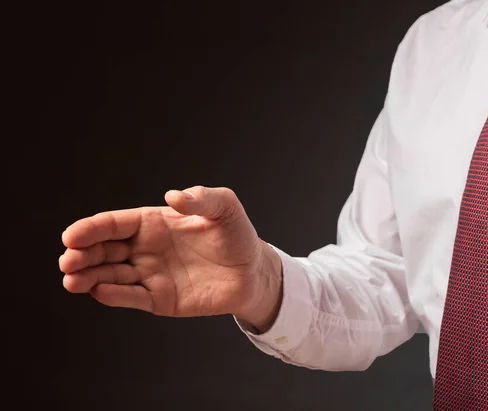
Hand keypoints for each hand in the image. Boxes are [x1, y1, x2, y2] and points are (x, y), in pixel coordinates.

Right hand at [59, 186, 282, 330]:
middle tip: (68, 260)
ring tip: (72, 280)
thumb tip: (174, 195)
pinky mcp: (159, 299)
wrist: (252, 271)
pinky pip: (131, 297)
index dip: (92, 228)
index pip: (115, 224)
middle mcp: (146, 248)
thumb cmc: (237, 235)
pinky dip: (113, 295)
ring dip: (89, 277)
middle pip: (104, 250)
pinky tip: (99, 291)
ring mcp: (150, 274)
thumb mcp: (225, 208)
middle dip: (82, 254)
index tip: (73, 235)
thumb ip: (202, 198)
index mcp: (154, 222)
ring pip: (110, 275)